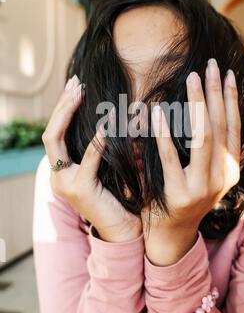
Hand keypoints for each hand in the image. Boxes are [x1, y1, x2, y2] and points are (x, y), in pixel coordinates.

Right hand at [42, 75, 141, 242]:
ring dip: (68, 113)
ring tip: (80, 92)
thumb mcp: (107, 166)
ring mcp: (64, 183)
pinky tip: (104, 125)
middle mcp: (58, 175)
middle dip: (61, 105)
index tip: (76, 86)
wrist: (124, 228)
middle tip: (75, 83)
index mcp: (63, 169)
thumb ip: (103, 145)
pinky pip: (87, 158)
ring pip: (55, 140)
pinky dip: (96, 140)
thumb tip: (115, 114)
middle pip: (50, 133)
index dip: (63, 109)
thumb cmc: (119, 195)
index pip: (55, 133)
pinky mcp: (80, 189)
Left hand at [142, 59, 240, 265]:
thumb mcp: (203, 172)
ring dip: (198, 104)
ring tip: (192, 79)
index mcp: (230, 168)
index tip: (227, 73)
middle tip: (210, 65)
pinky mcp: (180, 195)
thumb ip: (207, 147)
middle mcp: (223, 176)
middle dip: (217, 93)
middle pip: (222, 126)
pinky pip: (172, 158)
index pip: (234, 127)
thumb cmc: (184, 196)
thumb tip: (203, 109)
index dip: (231, 99)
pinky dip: (165, 133)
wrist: (172, 235)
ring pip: (205, 137)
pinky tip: (158, 111)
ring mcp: (204, 187)